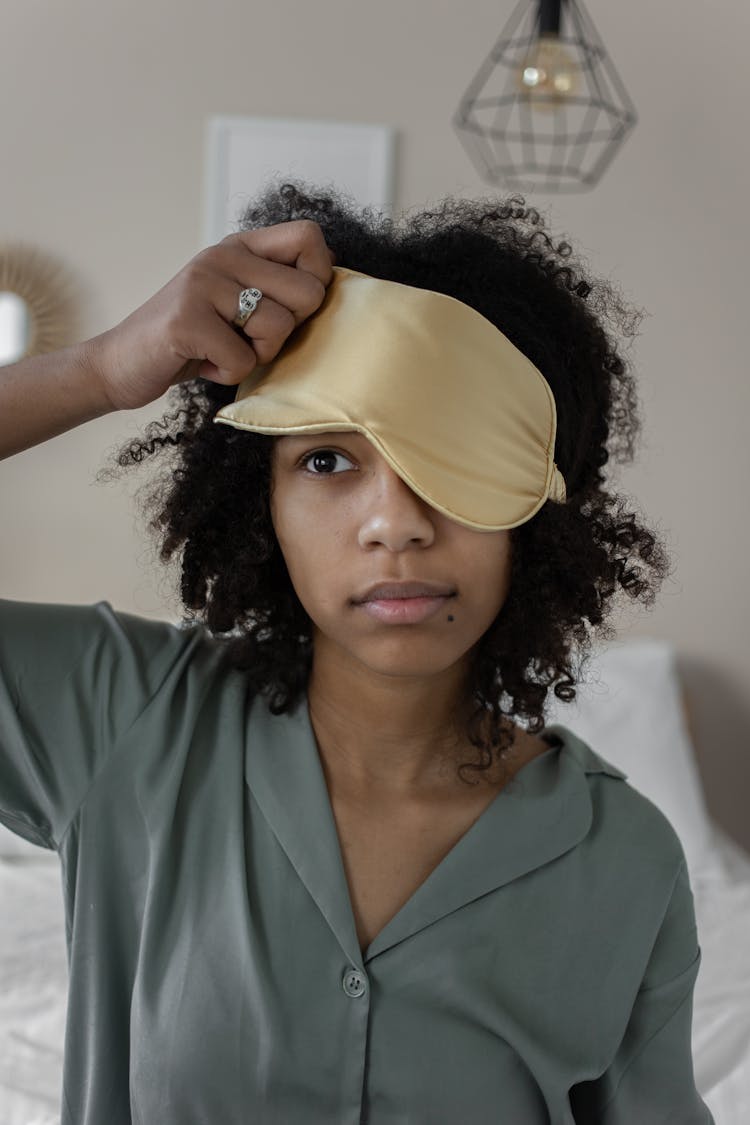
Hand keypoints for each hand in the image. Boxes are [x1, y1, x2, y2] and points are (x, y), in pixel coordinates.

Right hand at [89, 219, 336, 410]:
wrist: (121, 363)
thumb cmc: (191, 340)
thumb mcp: (235, 302)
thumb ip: (275, 286)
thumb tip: (331, 278)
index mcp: (239, 247)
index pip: (309, 237)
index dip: (317, 278)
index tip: (291, 307)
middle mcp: (222, 255)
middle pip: (308, 293)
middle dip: (288, 331)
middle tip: (250, 338)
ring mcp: (202, 284)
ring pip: (278, 329)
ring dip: (256, 356)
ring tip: (222, 350)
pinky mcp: (186, 320)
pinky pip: (243, 359)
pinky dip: (227, 375)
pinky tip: (203, 364)